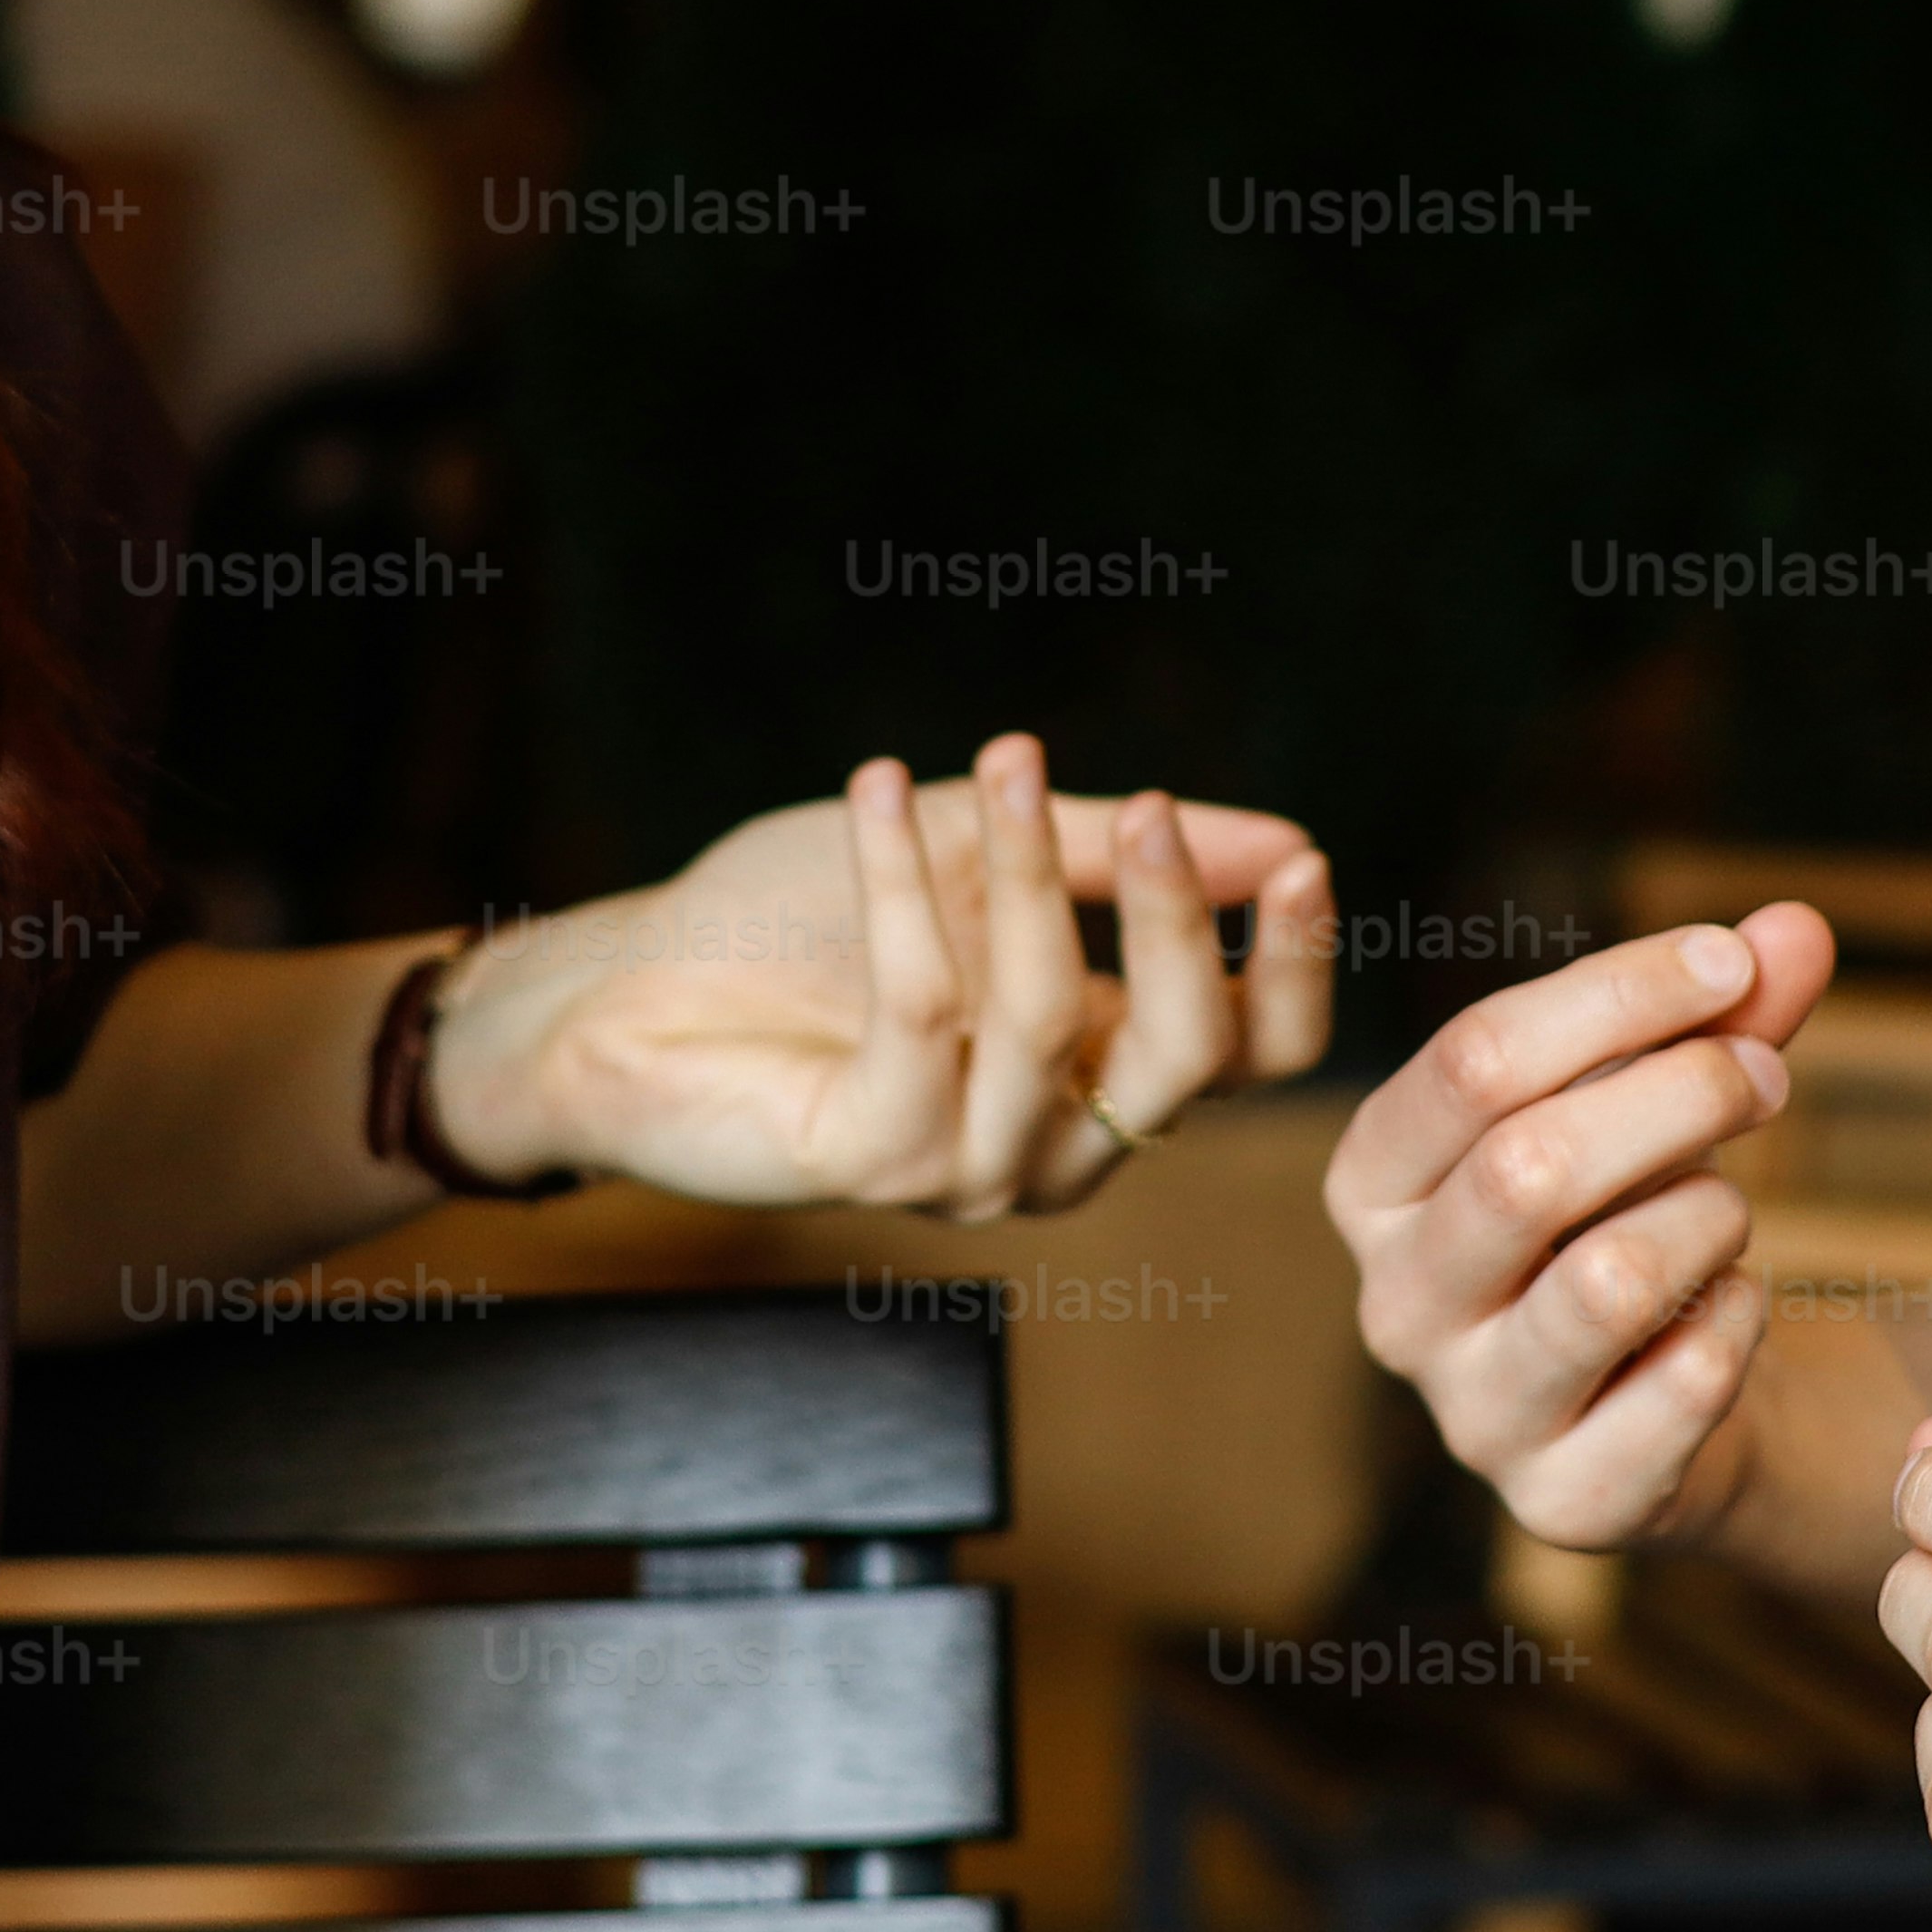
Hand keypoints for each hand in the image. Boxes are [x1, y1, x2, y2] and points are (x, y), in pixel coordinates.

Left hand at [438, 733, 1342, 1217]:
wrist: (629, 985)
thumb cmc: (798, 925)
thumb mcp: (973, 853)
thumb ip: (1104, 854)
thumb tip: (1280, 837)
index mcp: (1107, 1072)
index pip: (1257, 1052)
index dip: (1296, 968)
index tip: (1301, 858)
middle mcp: (1061, 1142)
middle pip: (1191, 1057)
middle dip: (1178, 920)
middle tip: (1144, 806)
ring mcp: (970, 1167)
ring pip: (1054, 1021)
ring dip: (1024, 874)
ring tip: (995, 764)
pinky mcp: (872, 1160)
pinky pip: (926, 1013)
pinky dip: (908, 889)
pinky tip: (878, 794)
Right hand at [1323, 906, 1842, 1548]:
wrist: (1668, 1413)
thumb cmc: (1637, 1216)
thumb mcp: (1664, 1098)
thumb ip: (1723, 1013)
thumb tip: (1799, 926)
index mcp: (1375, 1181)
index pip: (1478, 1056)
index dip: (1621, 993)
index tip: (1734, 963)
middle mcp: (1394, 1302)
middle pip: (1530, 1165)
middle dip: (1681, 1096)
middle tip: (1769, 1078)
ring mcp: (1470, 1415)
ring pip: (1607, 1279)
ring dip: (1710, 1219)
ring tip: (1731, 1212)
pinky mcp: (1562, 1501)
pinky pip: (1681, 1382)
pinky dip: (1736, 1320)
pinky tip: (1732, 1307)